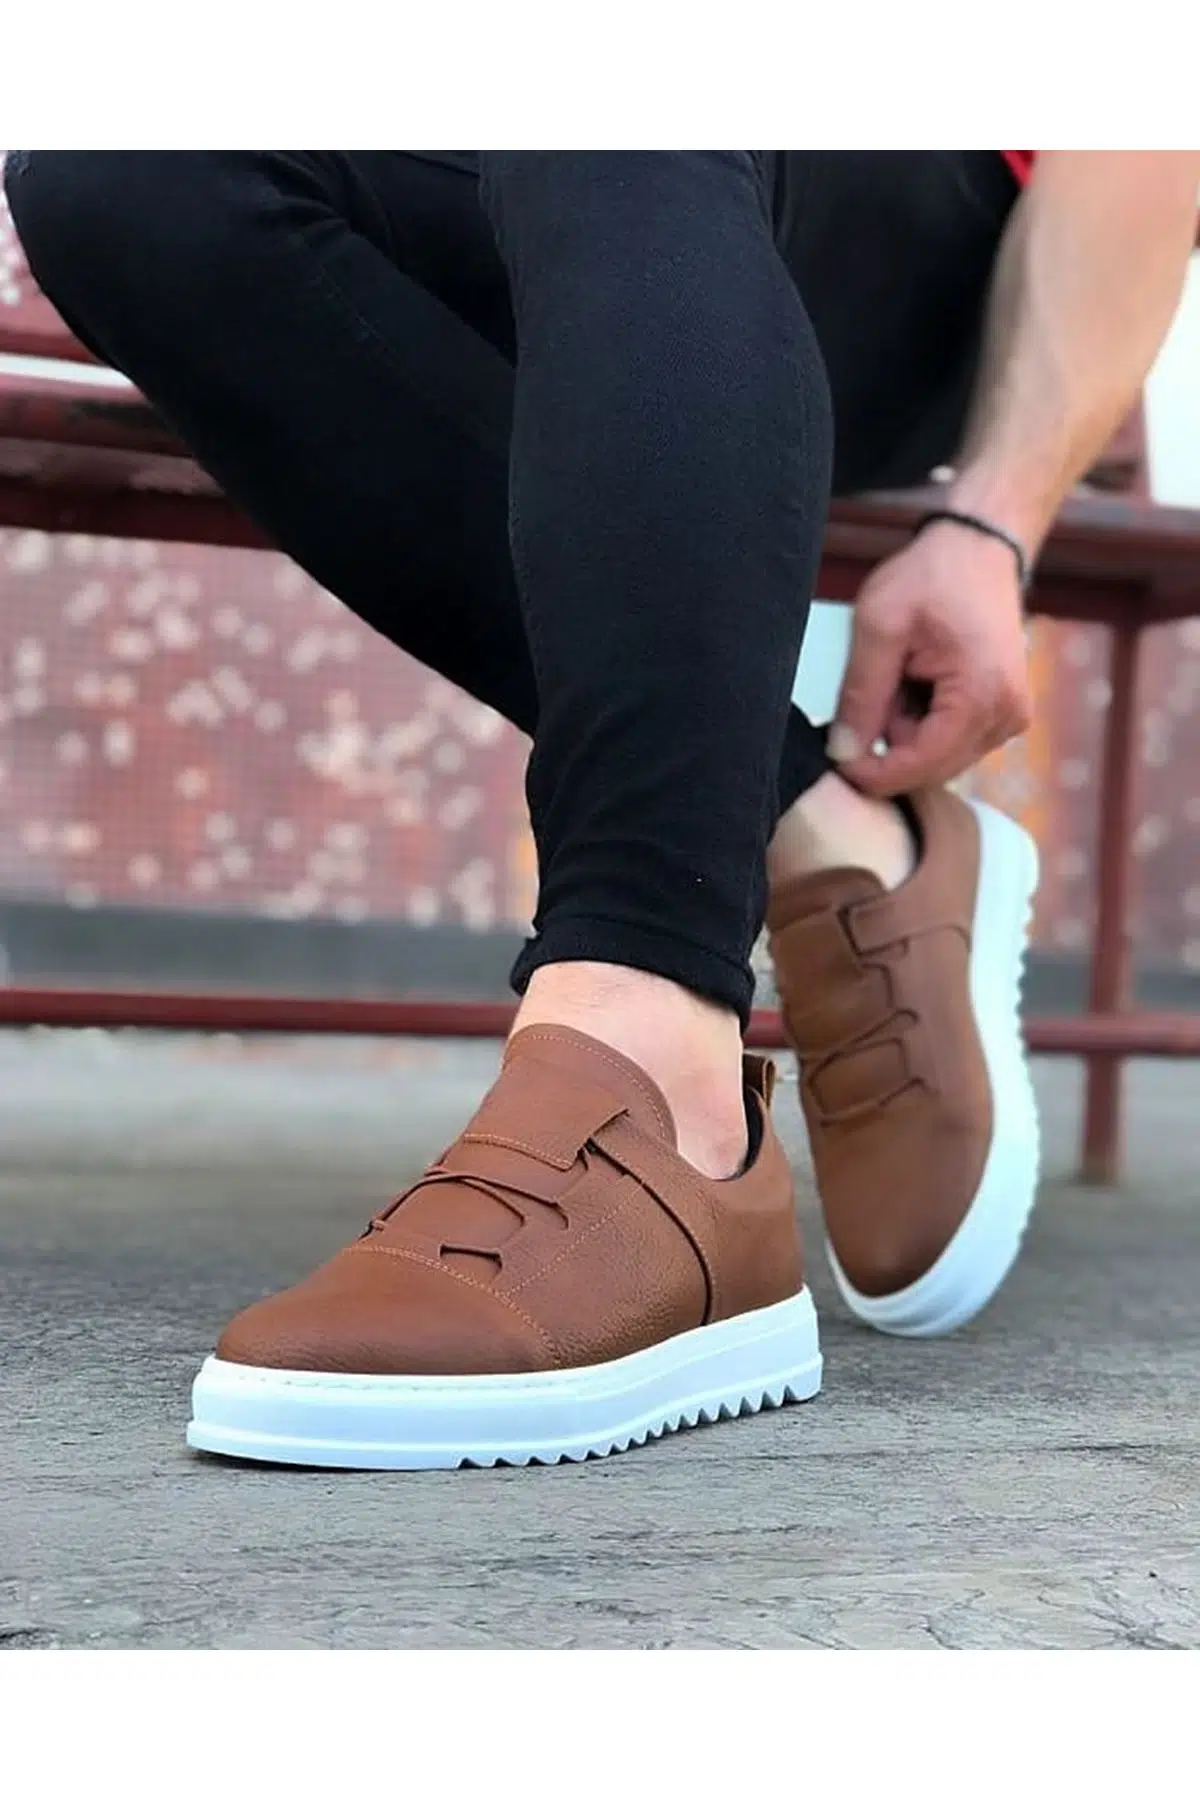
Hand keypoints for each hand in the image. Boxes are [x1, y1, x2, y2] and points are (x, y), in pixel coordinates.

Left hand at [829, 523, 1032, 796]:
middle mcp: (1007, 717)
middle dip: (891, 743)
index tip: (835, 759)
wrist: (976, 549)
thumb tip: (843, 753)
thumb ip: (860, 695)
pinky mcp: (1003, 714)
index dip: (872, 773)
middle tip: (876, 687)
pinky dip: (924, 722)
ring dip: (906, 729)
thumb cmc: (931, 577)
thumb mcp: (879, 628)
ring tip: (902, 675)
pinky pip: (951, 741)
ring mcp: (1010, 718)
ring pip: (937, 757)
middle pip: (931, 768)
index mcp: (982, 697)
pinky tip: (918, 681)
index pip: (920, 766)